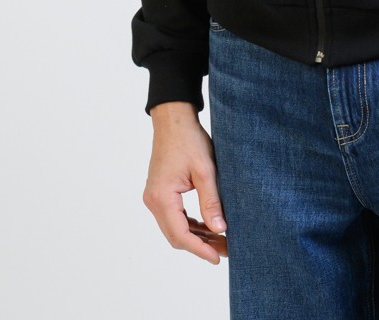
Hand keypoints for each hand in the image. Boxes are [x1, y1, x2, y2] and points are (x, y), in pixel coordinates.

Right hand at [143, 101, 227, 264]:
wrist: (174, 120)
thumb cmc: (189, 140)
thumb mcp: (205, 170)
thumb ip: (211, 202)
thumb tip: (220, 230)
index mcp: (162, 197)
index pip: (180, 234)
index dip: (200, 249)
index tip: (217, 258)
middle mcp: (153, 201)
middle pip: (176, 235)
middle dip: (200, 245)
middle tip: (225, 249)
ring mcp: (154, 197)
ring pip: (175, 228)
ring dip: (196, 236)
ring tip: (221, 241)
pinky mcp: (160, 193)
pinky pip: (174, 217)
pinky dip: (190, 224)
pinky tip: (208, 226)